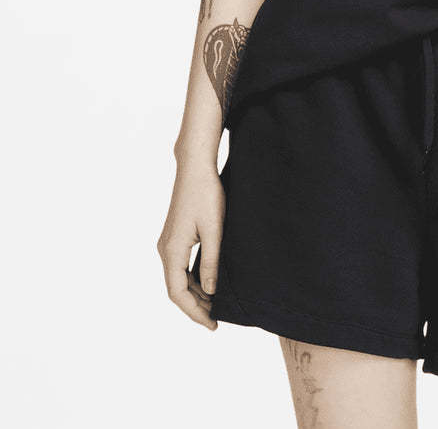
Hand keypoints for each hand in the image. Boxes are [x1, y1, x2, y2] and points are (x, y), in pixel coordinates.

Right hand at [157, 159, 225, 329]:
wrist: (195, 168)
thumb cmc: (207, 194)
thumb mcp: (214, 230)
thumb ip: (211, 262)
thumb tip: (211, 291)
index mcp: (172, 251)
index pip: (178, 294)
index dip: (195, 312)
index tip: (212, 325)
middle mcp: (165, 250)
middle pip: (176, 289)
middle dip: (195, 306)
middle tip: (216, 318)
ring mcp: (168, 243)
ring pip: (178, 278)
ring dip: (195, 293)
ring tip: (215, 304)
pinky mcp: (174, 236)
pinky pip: (180, 266)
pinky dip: (193, 279)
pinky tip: (209, 282)